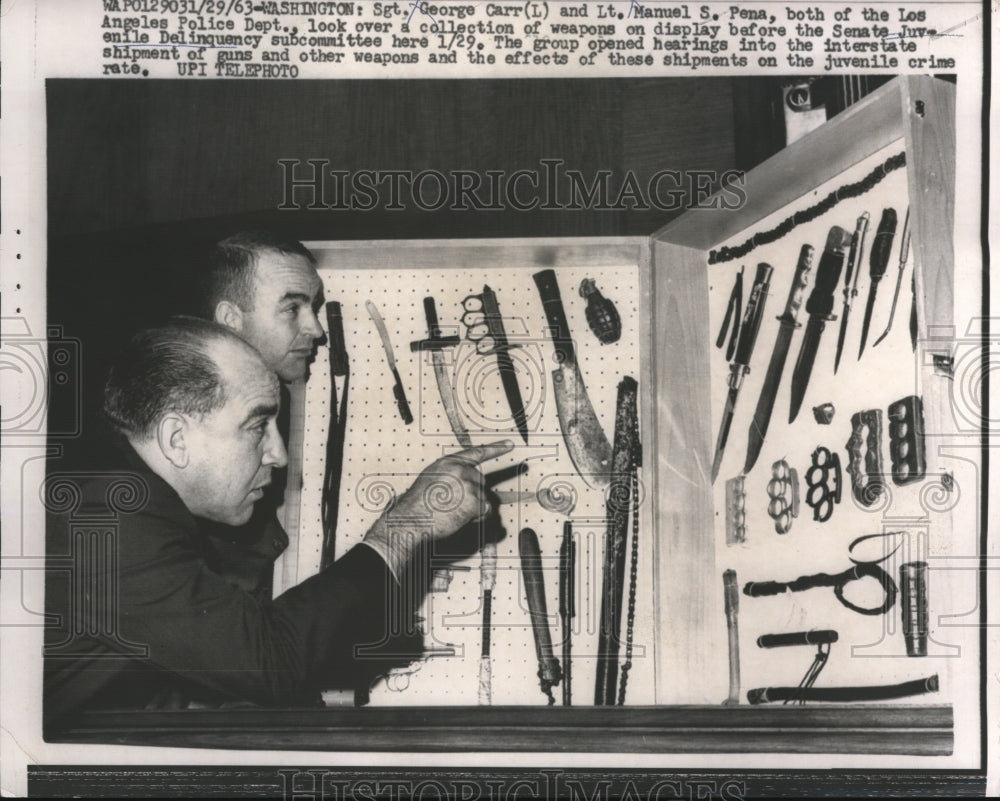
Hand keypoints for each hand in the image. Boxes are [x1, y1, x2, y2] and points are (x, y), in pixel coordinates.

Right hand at [363, 440, 513, 575]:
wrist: (411, 519)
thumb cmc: (417, 505)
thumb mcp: (431, 479)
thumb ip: (450, 476)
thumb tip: (467, 483)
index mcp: (448, 462)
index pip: (477, 452)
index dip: (496, 448)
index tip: (510, 444)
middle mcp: (460, 470)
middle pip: (481, 481)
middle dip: (474, 494)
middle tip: (454, 505)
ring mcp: (468, 484)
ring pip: (483, 497)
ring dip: (473, 508)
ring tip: (452, 511)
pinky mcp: (474, 500)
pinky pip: (485, 510)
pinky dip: (477, 517)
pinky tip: (459, 517)